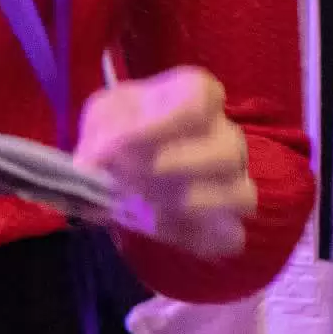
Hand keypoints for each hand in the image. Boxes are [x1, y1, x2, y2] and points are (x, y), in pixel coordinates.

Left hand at [77, 68, 256, 262]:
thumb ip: (101, 132)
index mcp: (200, 95)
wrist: (127, 165)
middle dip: (173, 168)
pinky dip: (200, 238)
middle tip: (127, 179)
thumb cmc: (125, 127)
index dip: (157, 126)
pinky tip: (165, 228)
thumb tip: (91, 164)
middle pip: (227, 151)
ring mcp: (233, 182)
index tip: (114, 148)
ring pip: (241, 195)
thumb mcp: (104, 115)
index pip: (199, 101)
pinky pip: (232, 237)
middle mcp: (226, 136)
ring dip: (188, 205)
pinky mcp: (226, 225)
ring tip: (145, 206)